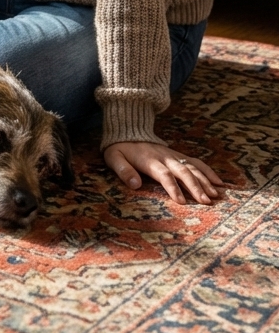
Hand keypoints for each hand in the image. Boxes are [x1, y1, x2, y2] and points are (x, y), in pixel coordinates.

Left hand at [104, 141, 222, 204]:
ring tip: (215, 195)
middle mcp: (165, 157)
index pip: (164, 175)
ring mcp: (173, 155)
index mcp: (149, 160)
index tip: (182, 202)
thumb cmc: (119, 148)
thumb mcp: (114, 158)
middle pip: (183, 171)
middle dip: (195, 186)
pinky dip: (208, 171)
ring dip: (205, 180)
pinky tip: (219, 182)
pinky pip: (195, 162)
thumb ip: (123, 171)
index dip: (173, 188)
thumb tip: (135, 185)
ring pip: (192, 167)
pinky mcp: (178, 155)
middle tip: (206, 202)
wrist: (128, 130)